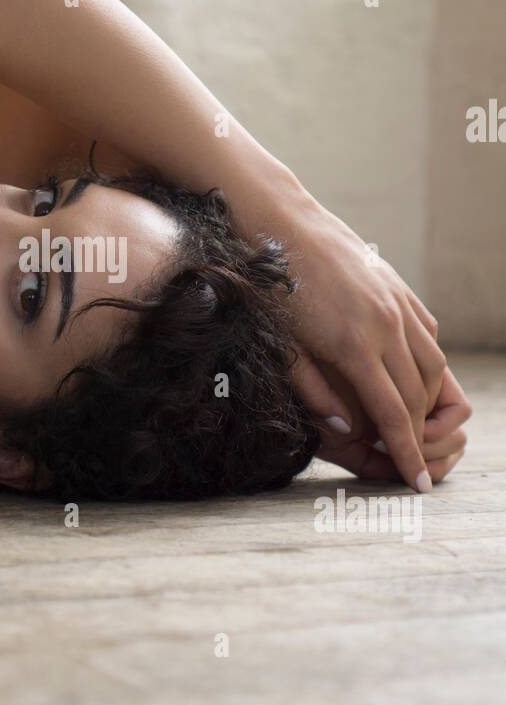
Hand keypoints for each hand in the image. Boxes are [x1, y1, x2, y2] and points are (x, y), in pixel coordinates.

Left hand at [273, 196, 469, 489]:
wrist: (280, 221)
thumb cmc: (272, 287)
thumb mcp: (283, 346)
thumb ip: (315, 391)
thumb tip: (348, 428)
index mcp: (355, 345)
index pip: (392, 414)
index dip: (407, 453)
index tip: (417, 483)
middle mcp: (386, 324)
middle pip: (417, 395)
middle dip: (420, 435)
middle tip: (416, 463)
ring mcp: (397, 303)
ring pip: (432, 365)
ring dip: (429, 400)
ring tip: (416, 426)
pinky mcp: (398, 288)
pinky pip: (426, 334)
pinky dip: (426, 362)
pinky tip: (414, 377)